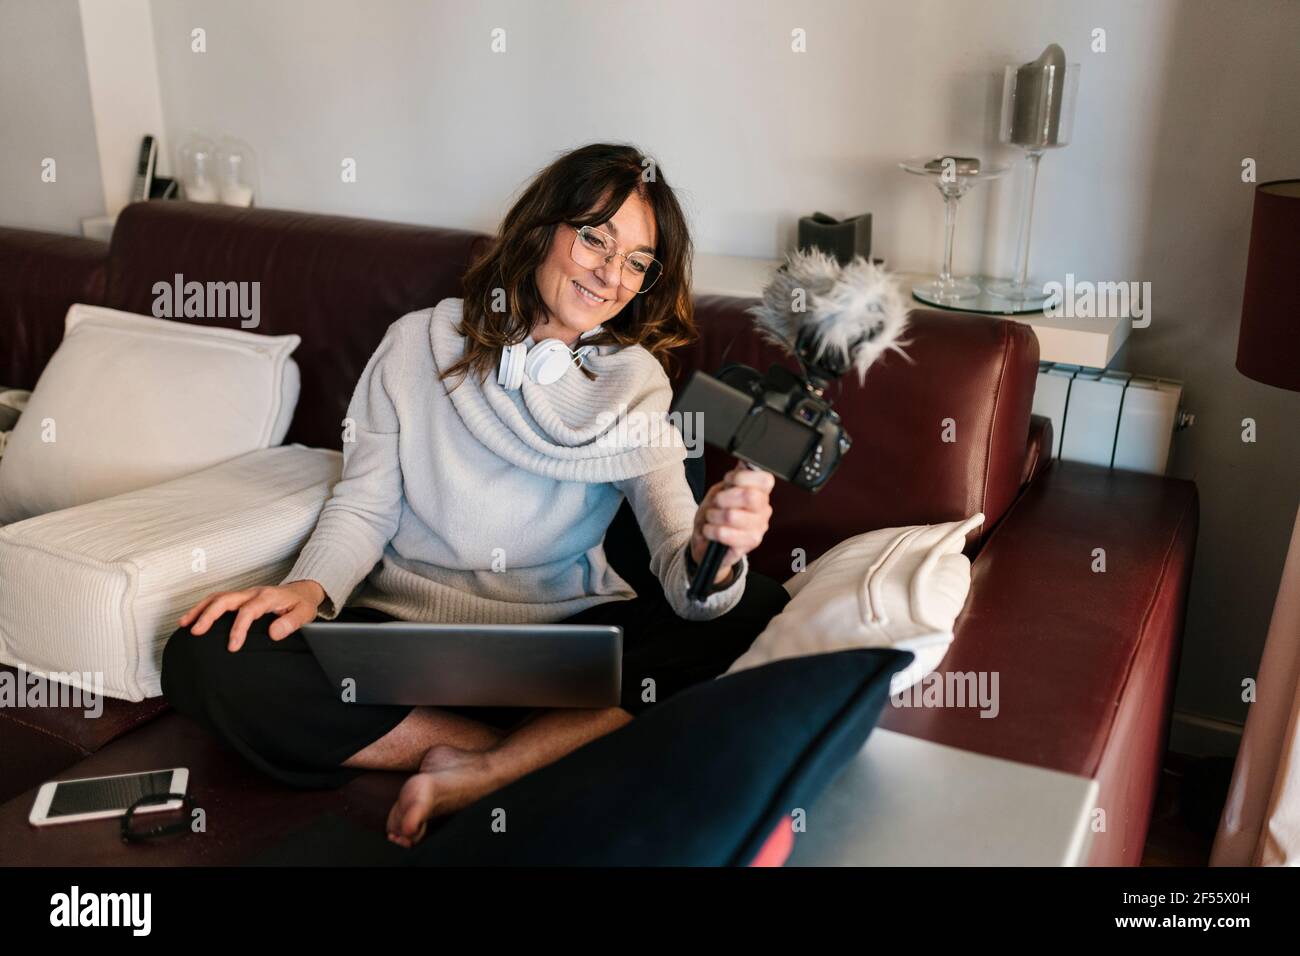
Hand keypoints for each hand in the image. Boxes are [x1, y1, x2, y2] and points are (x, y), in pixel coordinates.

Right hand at [178, 580, 326, 651]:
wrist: (302, 591)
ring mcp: (244, 594)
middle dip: (209, 615)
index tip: (232, 647)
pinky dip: (203, 608)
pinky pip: (218, 600)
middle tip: (196, 632)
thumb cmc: (301, 604)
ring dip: (200, 610)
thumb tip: (274, 633)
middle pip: (226, 599)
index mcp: (268, 597)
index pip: (249, 611)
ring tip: (185, 625)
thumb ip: (292, 623)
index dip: (239, 628)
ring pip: (217, 597)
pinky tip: (191, 620)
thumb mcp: (305, 613)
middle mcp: (252, 592)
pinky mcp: (240, 597)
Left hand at [690, 465, 774, 583]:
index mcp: (760, 493)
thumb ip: (732, 479)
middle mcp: (764, 510)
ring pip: (732, 515)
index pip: (764, 480)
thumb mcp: (720, 491)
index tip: (728, 481)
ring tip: (711, 518)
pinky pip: (725, 534)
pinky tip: (710, 530)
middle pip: (749, 496)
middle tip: (716, 502)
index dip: (742, 477)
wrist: (706, 540)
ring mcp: (759, 528)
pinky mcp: (749, 545)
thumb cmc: (715, 514)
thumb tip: (744, 464)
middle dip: (724, 497)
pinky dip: (711, 530)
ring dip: (713, 515)